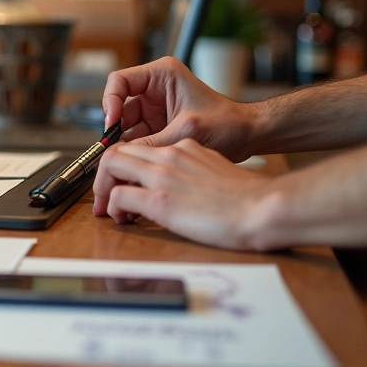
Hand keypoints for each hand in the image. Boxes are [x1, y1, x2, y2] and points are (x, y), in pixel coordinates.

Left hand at [92, 139, 280, 250]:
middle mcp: (169, 156)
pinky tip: (122, 220)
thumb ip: (195, 171)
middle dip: (105, 174)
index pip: (141, 147)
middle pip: (118, 151)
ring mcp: (163, 176)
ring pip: (111, 166)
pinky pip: (119, 196)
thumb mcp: (217, 171)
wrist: (263, 208)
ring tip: (108, 209)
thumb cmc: (249, 199)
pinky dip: (113, 208)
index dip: (125, 164)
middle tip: (104, 195)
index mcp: (185, 148)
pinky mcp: (160, 200)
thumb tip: (181, 186)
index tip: (123, 180)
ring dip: (102, 189)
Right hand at [102, 57, 256, 161]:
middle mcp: (154, 89)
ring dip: (121, 143)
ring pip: (125, 126)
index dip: (110, 101)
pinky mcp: (157, 127)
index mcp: (162, 74)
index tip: (111, 124)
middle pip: (119, 106)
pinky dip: (133, 152)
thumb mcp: (187, 131)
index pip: (120, 81)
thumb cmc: (228, 123)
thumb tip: (120, 155)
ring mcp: (154, 110)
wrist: (249, 137)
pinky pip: (136, 138)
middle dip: (113, 129)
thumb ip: (152, 141)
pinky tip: (131, 164)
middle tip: (109, 151)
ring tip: (119, 162)